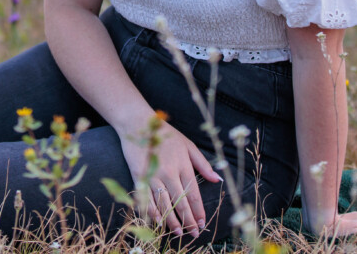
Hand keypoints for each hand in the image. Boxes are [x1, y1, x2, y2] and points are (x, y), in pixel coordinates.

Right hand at [120, 121, 221, 238]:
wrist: (138, 124)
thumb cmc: (165, 134)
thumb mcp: (188, 145)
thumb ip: (203, 164)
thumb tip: (218, 179)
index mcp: (183, 166)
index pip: (193, 194)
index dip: (198, 211)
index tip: (203, 223)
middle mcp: (169, 173)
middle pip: (180, 202)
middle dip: (188, 220)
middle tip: (194, 233)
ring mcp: (153, 176)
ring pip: (164, 204)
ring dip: (172, 221)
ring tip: (179, 233)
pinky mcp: (139, 176)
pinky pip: (147, 198)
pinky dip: (153, 212)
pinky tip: (158, 222)